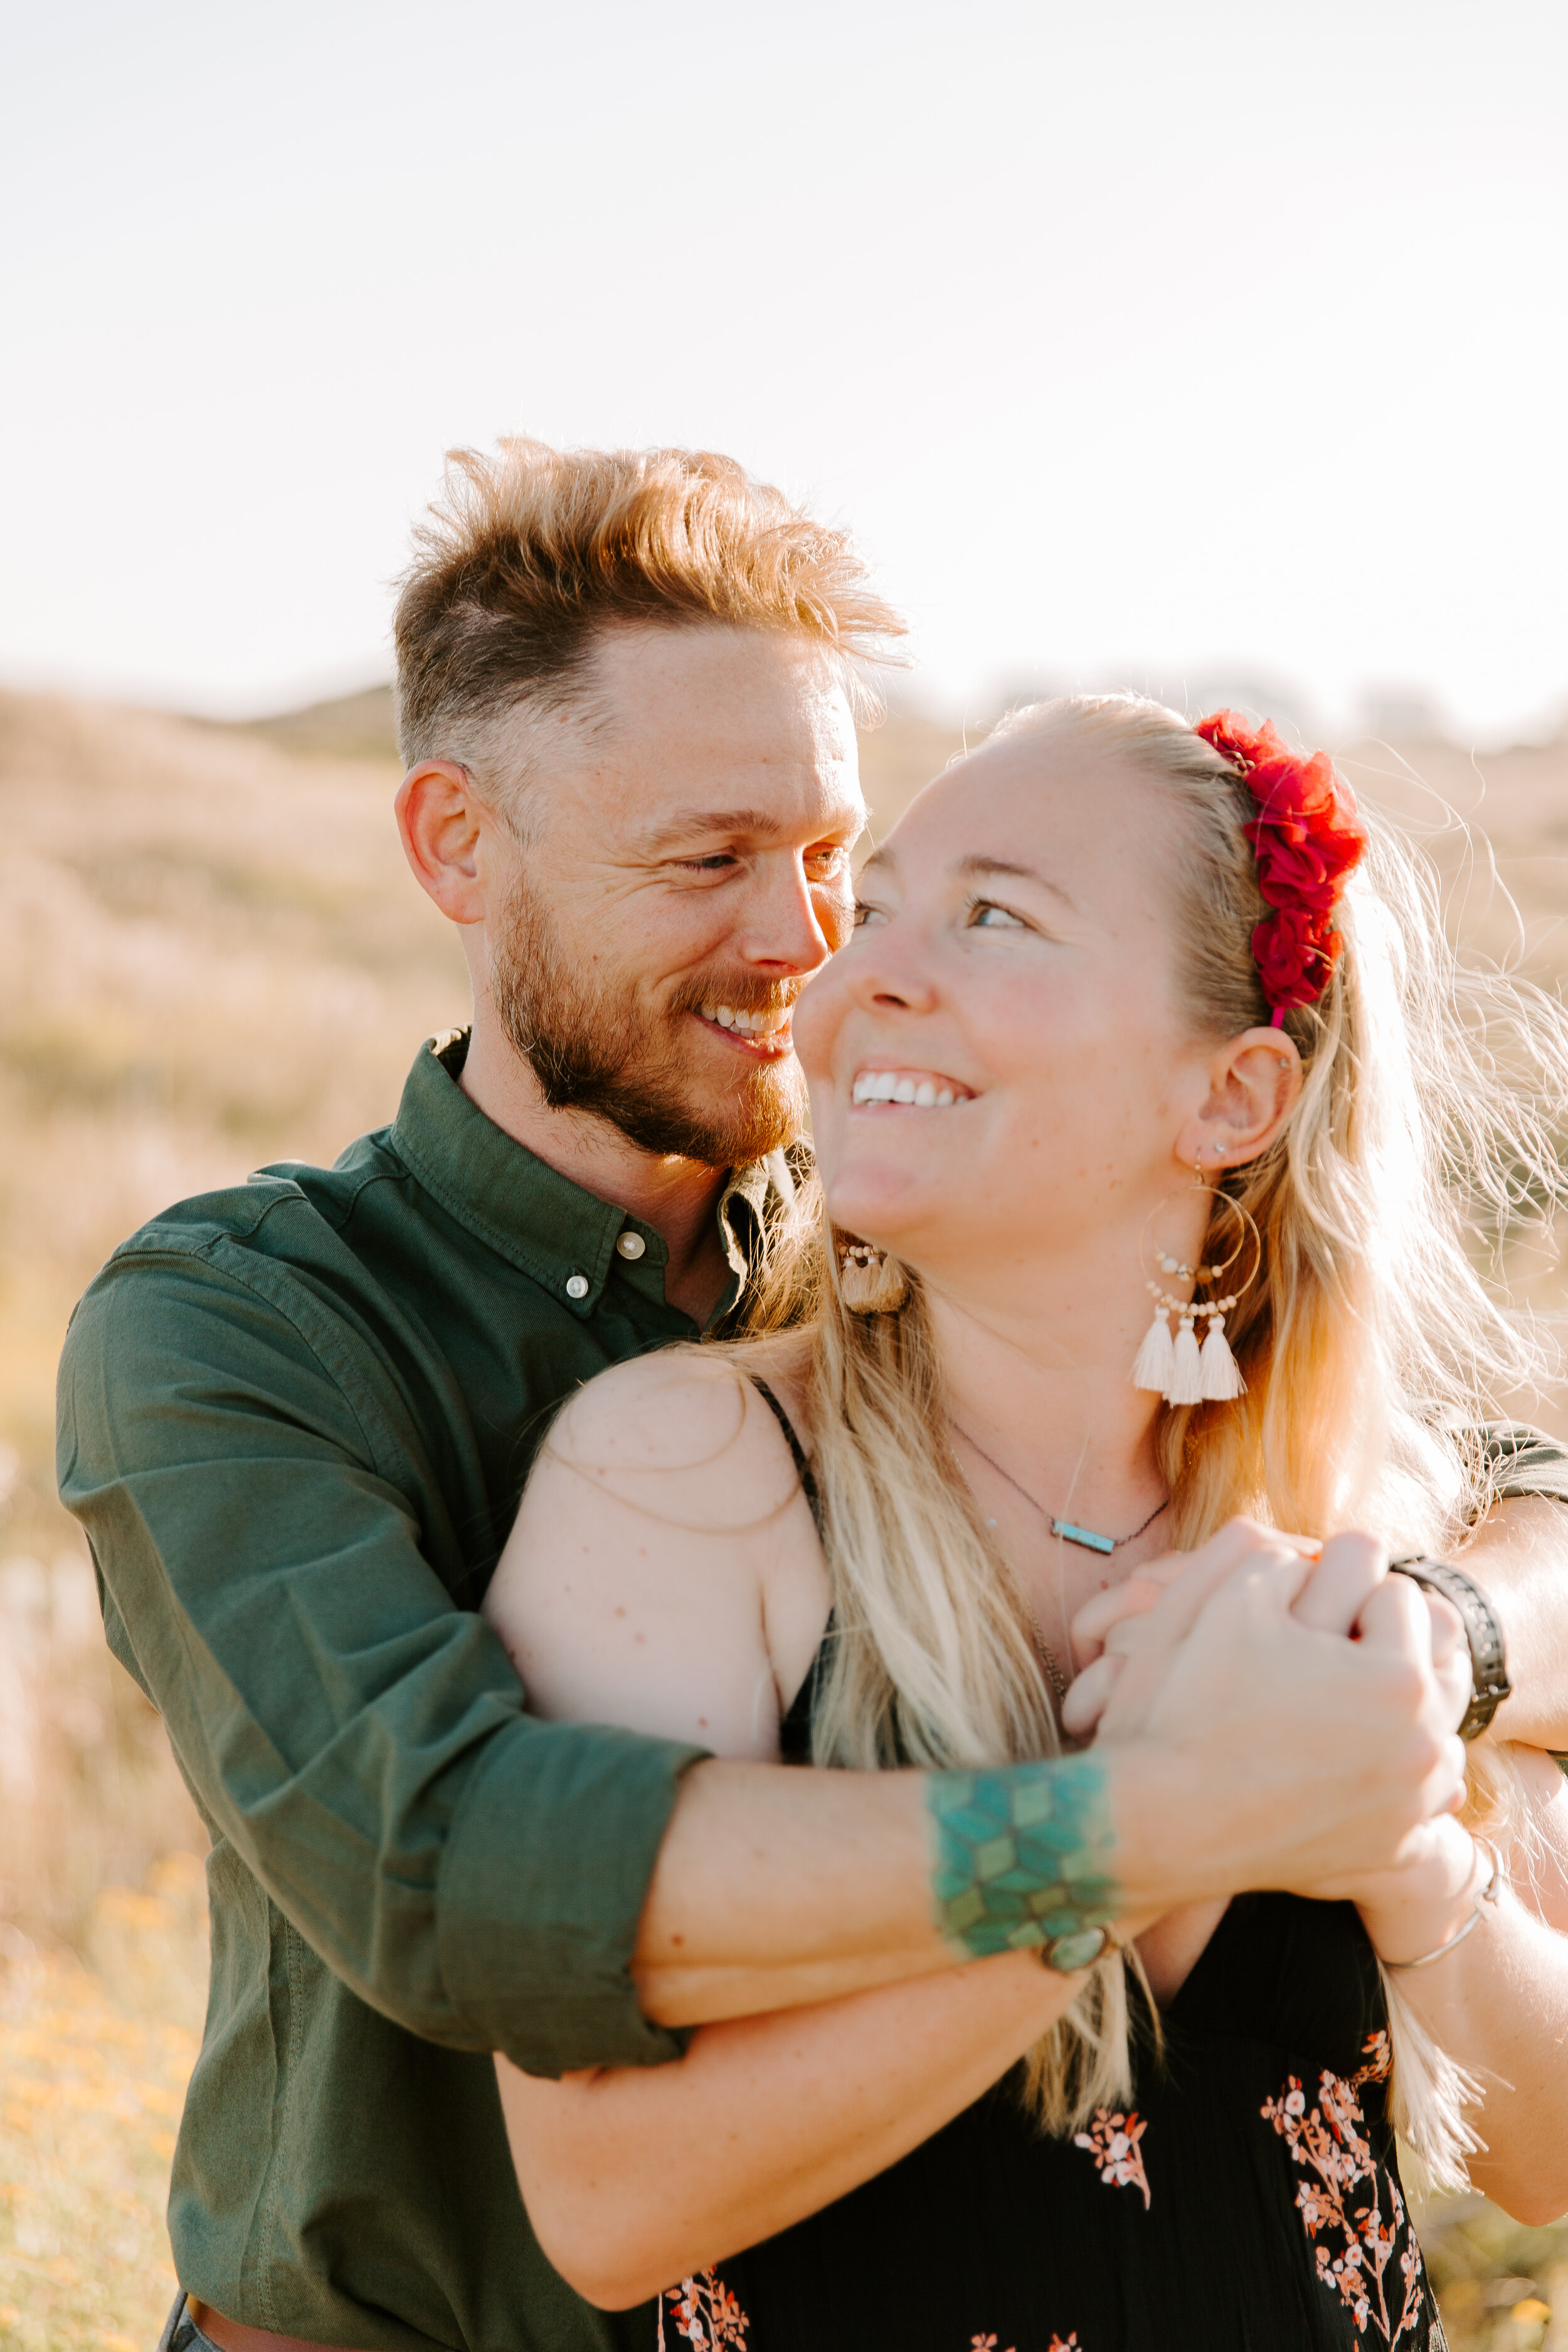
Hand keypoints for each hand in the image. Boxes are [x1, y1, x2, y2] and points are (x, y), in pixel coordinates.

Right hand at [1088, 1531, 1467, 1910]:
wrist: (1153, 1823)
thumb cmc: (1180, 1702)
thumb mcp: (1223, 1594)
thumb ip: (1283, 1551)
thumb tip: (1318, 1555)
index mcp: (1397, 1677)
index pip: (1390, 1586)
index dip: (1331, 1582)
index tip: (1291, 1608)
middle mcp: (1423, 1747)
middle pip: (1425, 1651)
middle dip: (1372, 1637)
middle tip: (1308, 1648)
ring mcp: (1412, 1804)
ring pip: (1431, 1718)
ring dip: (1392, 1698)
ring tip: (1327, 1696)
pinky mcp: (1393, 1847)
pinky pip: (1420, 1787)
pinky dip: (1391, 1763)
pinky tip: (1337, 1751)